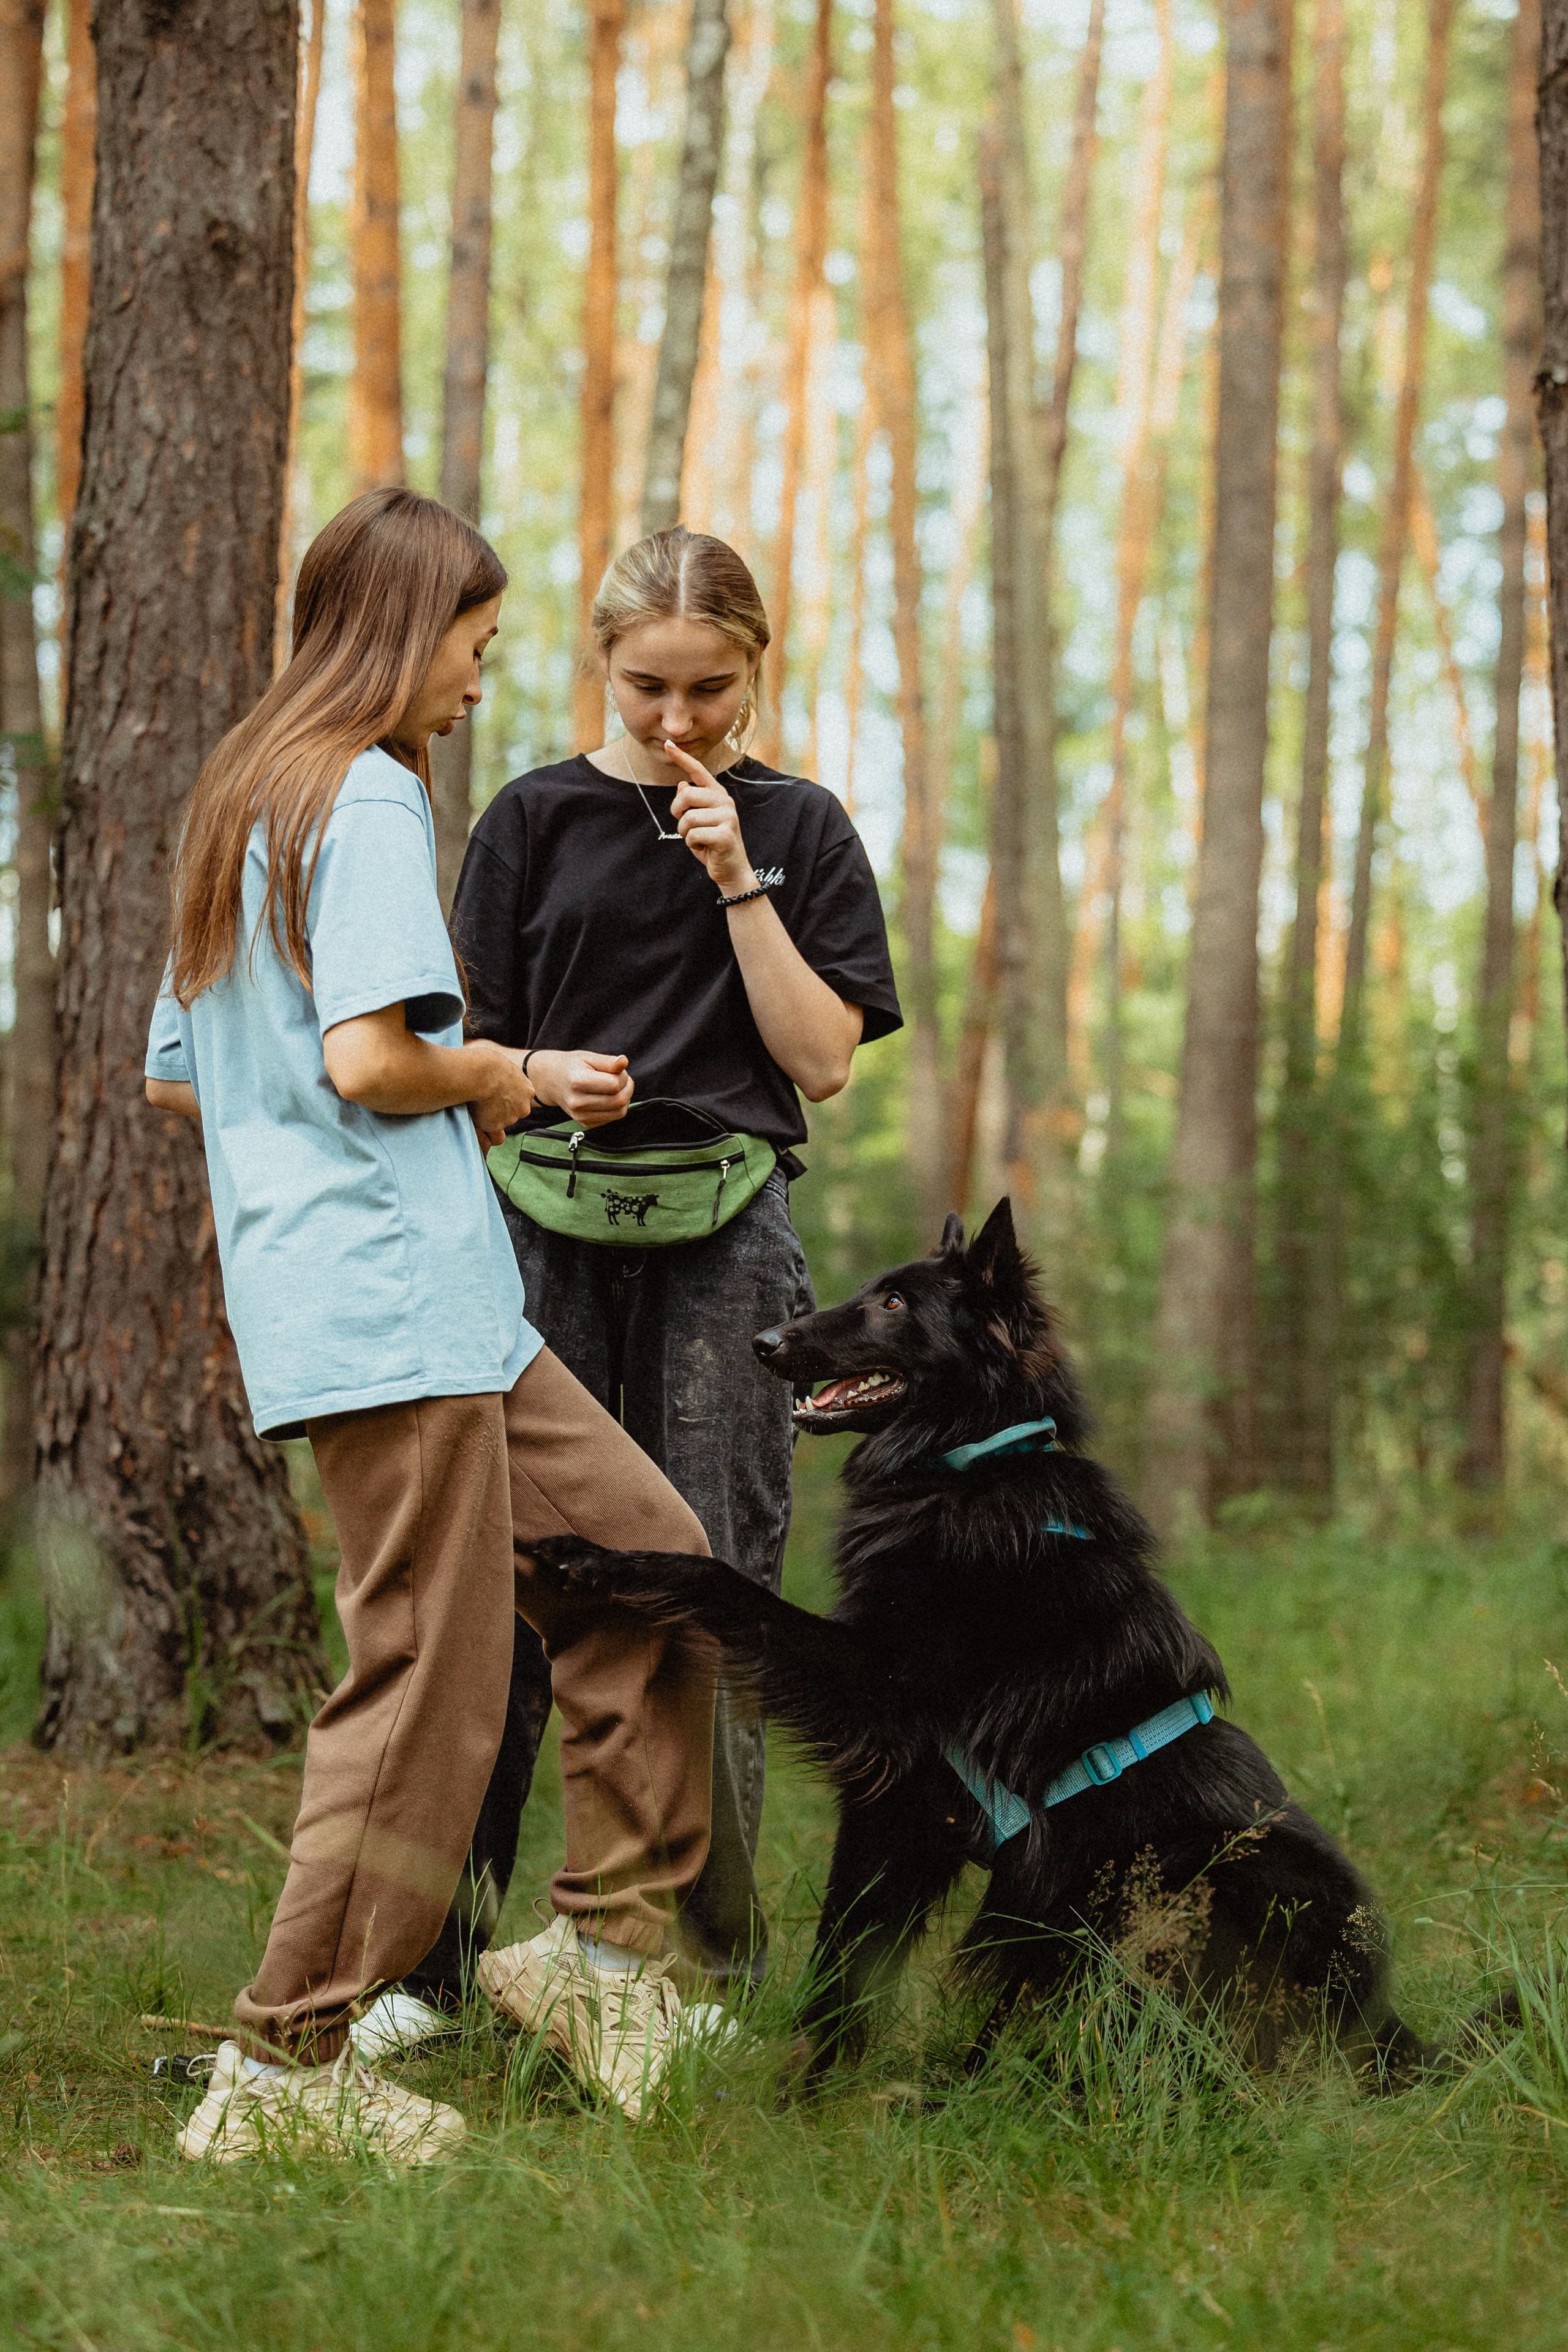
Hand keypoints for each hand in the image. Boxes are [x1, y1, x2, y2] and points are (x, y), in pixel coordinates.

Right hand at [465, 1041, 534, 1149]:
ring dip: (489, 1115)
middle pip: (512, 1113)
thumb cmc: (488, 1063)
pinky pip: (486, 1126)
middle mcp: (523, 1107)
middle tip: (484, 1099)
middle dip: (500, 1110)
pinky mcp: (495, 1126)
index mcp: (528, 1091)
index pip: (520, 1100)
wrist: (480, 1073)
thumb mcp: (504, 1066)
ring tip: (476, 1101)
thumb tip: (499, 1076)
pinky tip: (473, 1107)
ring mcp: (510, 1118)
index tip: (496, 1094)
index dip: (506, 1098)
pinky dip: (480, 1120)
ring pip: (499, 1121)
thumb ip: (507, 1077)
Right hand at [526, 1048, 633, 1128]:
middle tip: (621, 1078)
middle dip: (627, 1088)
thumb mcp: (588, 1057)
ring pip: (619, 1112)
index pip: (615, 1085)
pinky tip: (608, 1097)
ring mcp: (580, 1116)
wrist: (551, 1081)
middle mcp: (577, 1102)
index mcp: (577, 1082)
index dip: (623, 1076)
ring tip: (616, 1087)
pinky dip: (616, 1107)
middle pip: (619, 1100)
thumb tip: (624, 1061)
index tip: (617, 1070)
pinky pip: (612, 1118)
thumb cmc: (571, 1067)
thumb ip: (607, 1061)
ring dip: (624, 1099)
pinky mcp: (585, 1123)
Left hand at [665, 741, 755, 897]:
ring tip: (699, 840)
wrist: (731, 870)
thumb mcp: (698, 821)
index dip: (682, 758)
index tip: (668, 744)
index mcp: (718, 794)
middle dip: (678, 813)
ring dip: (686, 834)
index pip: (698, 771)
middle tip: (686, 827)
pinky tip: (704, 849)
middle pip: (686, 796)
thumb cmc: (711, 843)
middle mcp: (725, 801)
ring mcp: (727, 817)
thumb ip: (691, 803)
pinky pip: (694, 835)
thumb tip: (682, 785)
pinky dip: (693, 845)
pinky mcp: (725, 835)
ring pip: (688, 819)